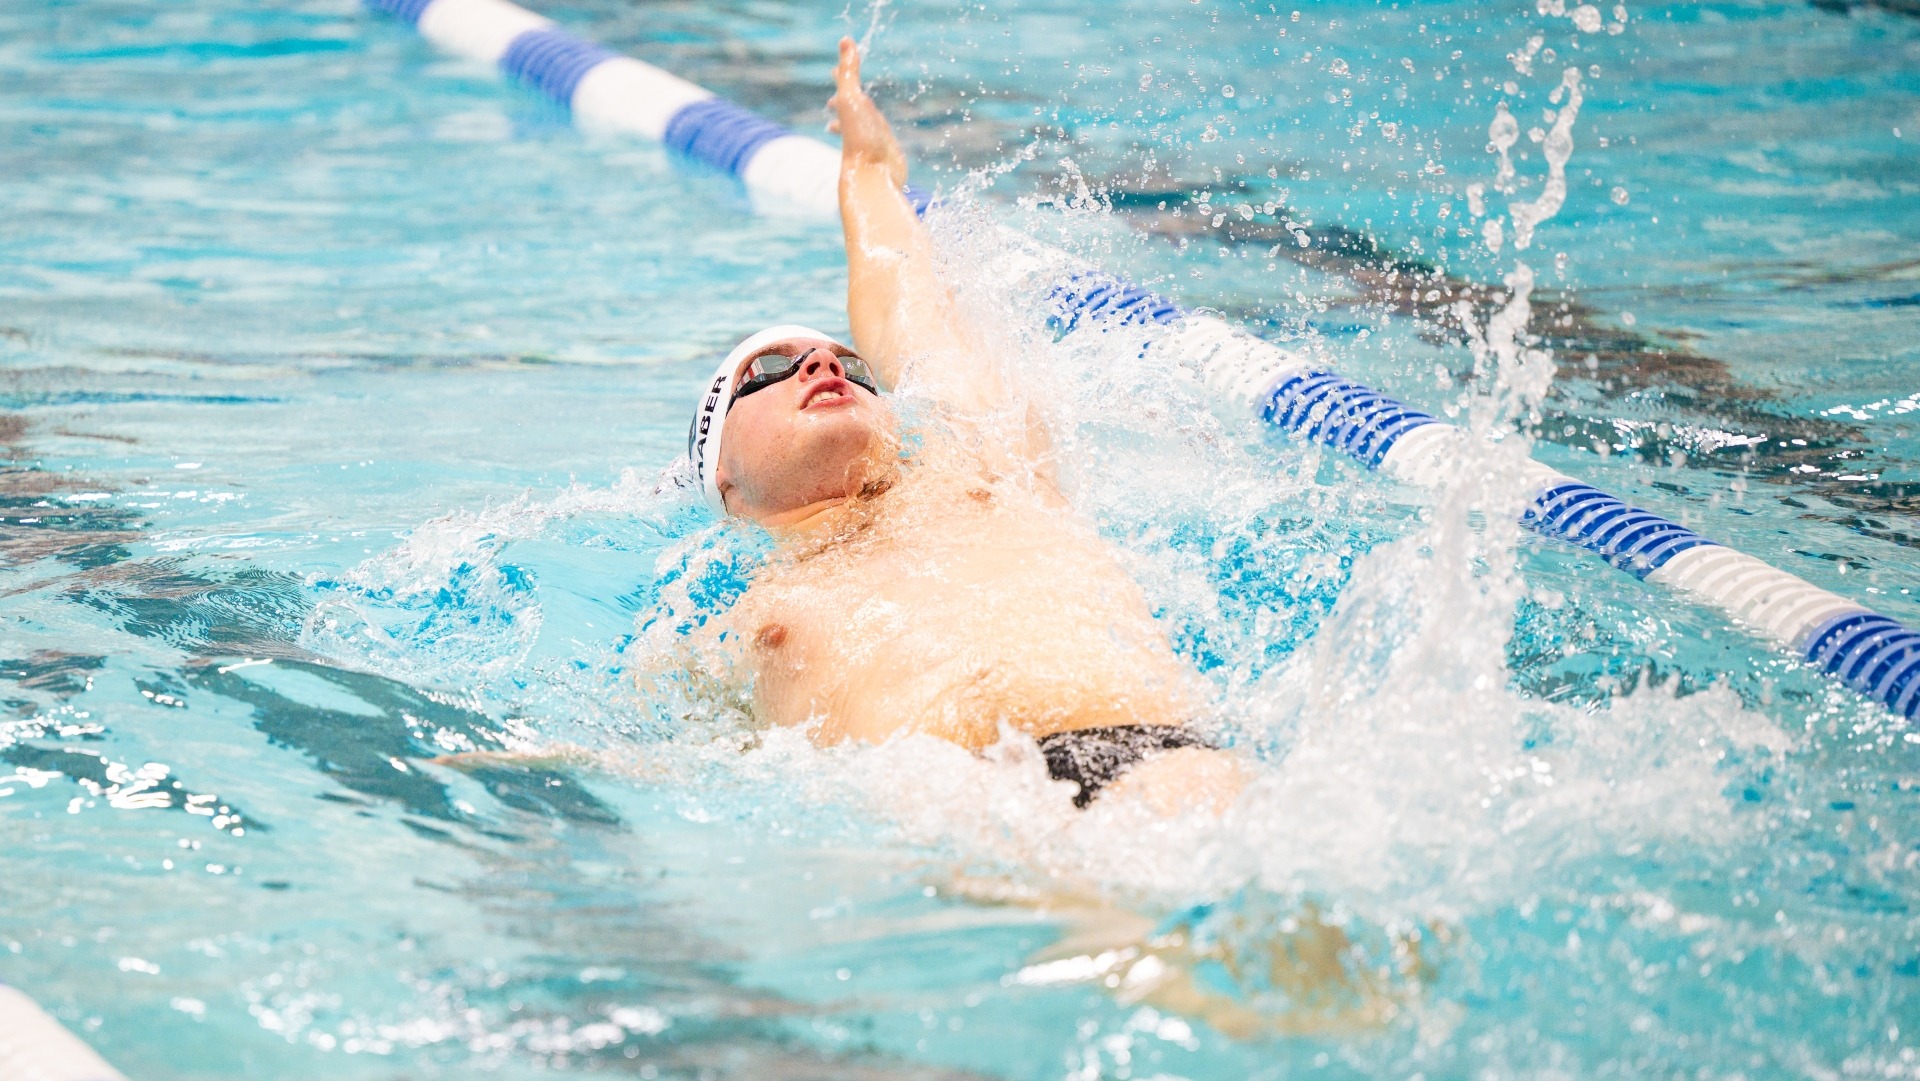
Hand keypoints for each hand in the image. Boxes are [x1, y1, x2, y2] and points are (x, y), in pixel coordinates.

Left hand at [826, 36, 906, 186]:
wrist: (873, 176)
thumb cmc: (860, 138)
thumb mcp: (852, 99)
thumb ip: (848, 73)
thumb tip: (845, 40)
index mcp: (851, 113)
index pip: (844, 91)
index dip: (840, 80)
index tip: (832, 71)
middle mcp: (861, 127)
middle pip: (850, 110)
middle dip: (844, 102)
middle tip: (836, 97)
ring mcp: (875, 142)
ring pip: (867, 128)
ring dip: (861, 123)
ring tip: (864, 120)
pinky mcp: (889, 157)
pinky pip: (885, 145)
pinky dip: (883, 142)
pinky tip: (888, 148)